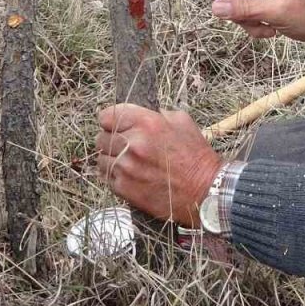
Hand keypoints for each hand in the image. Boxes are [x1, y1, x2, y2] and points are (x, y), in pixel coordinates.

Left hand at [96, 104, 220, 226]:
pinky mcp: (124, 188)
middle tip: (124, 146)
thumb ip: (156, 114)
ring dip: (111, 159)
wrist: (204, 190)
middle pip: (101, 137)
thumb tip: (138, 115)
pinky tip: (130, 176)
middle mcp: (132, 144)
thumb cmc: (195, 155)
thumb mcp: (182, 122)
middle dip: (111, 140)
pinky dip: (115, 176)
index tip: (116, 125)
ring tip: (127, 162)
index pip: (107, 115)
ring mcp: (126, 167)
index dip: (110, 120)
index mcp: (146, 123)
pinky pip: (107, 178)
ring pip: (101, 159)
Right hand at [182, 0, 304, 43]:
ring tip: (269, 27)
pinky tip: (273, 28)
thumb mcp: (277, 12)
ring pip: (235, 4)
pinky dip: (255, 23)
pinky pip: (246, 12)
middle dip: (235, 9)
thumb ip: (244, 8)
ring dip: (248, 21)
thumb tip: (215, 6)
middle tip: (252, 21)